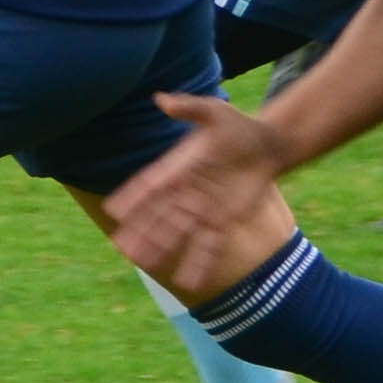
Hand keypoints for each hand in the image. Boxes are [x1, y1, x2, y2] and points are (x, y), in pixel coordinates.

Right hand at [102, 92, 294, 276]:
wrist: (269, 145)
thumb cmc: (239, 126)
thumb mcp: (215, 113)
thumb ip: (190, 109)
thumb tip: (162, 100)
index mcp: (178, 167)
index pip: (150, 185)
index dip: (132, 197)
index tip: (113, 210)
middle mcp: (186, 191)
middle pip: (159, 215)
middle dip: (141, 231)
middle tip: (121, 247)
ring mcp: (203, 208)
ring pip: (178, 233)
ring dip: (162, 248)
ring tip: (143, 263)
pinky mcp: (224, 221)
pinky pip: (209, 245)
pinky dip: (200, 262)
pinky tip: (190, 282)